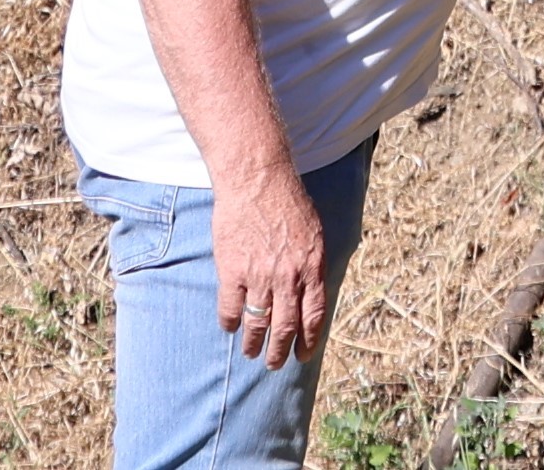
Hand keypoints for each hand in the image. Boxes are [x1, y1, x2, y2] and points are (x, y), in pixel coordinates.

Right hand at [213, 161, 331, 361]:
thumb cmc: (287, 201)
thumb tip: (310, 291)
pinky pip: (230, 308)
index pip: (313, 316)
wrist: (257, 178)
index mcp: (311, 268)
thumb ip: (311, 264)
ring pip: (257, 324)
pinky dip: (229, 322)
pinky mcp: (232, 270)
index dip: (308, 340)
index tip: (302, 354)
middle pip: (285, 328)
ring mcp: (259, 276)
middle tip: (275, 364)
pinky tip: (229, 327)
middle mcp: (288, 277)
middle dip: (280, 352)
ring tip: (251, 353)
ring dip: (254, 344)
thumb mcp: (314, 232)